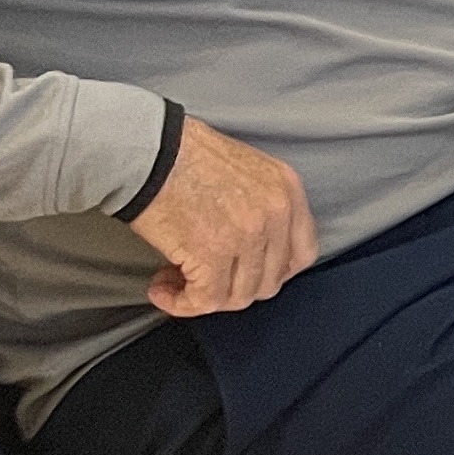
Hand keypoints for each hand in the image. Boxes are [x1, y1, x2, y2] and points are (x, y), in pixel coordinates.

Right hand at [131, 115, 318, 317]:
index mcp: (288, 191)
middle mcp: (277, 214)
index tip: (244, 274)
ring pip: (237, 296)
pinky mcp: (212, 254)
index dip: (273, 274)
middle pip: (268, 281)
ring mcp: (248, 236)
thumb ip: (264, 208)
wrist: (150, 151)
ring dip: (204, 297)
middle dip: (233, 288)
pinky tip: (161, 288)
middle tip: (202, 279)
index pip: (303, 254)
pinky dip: (180, 303)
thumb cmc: (188, 157)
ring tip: (174, 280)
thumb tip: (253, 252)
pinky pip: (204, 300)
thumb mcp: (250, 172)